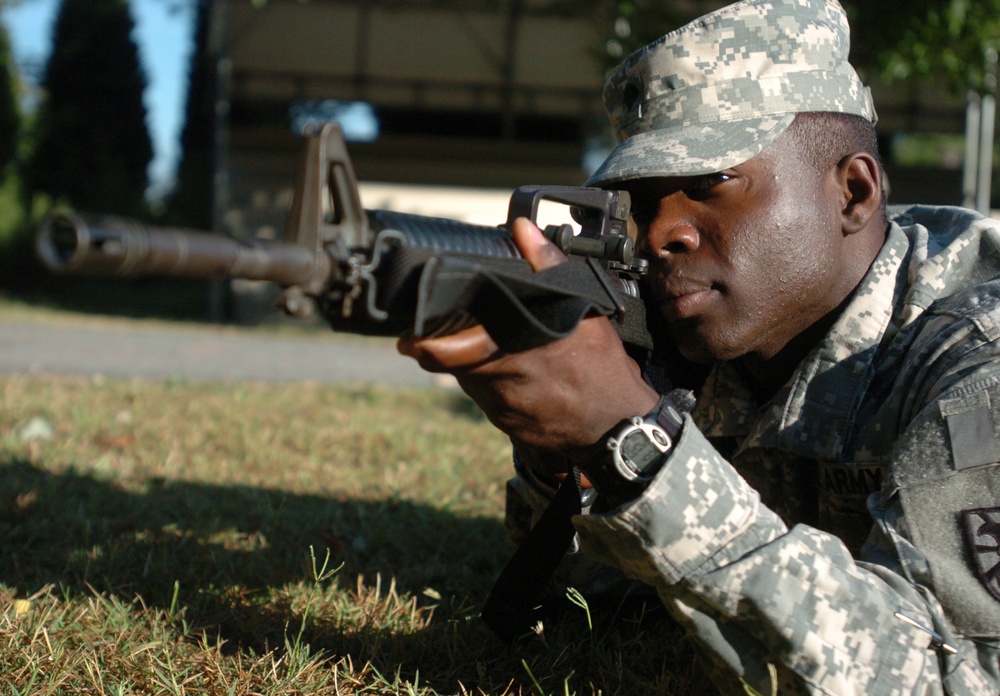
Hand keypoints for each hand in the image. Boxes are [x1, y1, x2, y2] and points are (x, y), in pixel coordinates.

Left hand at [397, 217, 659, 479]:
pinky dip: (489, 384)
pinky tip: (508, 372)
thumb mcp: (585, 311)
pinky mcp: (507, 428)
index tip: (409, 334)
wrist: (618, 430)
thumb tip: (522, 229)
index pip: (448, 351)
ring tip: (487, 347)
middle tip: (442, 331)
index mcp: (516, 349)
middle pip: (453, 365)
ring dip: (469, 365)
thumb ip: (550, 268)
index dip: (424, 342)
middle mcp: (503, 383)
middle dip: (447, 347)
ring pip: (469, 382)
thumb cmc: (602, 369)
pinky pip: (486, 401)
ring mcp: (503, 410)